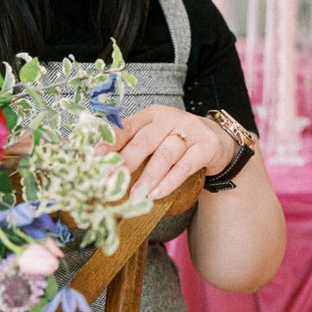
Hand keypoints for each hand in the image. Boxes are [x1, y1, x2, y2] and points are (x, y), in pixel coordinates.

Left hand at [96, 105, 237, 199]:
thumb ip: (130, 147)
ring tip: (135, 196)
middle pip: (143, 142)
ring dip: (148, 177)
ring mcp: (189, 130)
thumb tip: (98, 164)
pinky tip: (157, 194)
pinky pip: (185, 165)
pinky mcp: (206, 146)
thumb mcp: (154, 139)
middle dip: (125, 163)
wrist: (217, 142)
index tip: (94, 159)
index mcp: (149, 115)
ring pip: (164, 155)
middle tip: (110, 182)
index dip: (109, 144)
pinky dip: (170, 181)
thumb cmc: (176, 142)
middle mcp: (168, 118)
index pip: (125, 128)